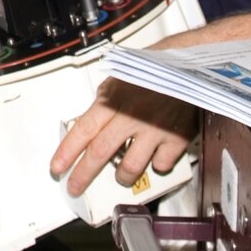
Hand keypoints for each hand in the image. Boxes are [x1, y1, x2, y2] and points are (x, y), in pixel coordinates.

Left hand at [51, 78, 196, 197]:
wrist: (192, 64)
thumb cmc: (156, 68)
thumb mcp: (121, 78)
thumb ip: (106, 102)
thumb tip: (92, 123)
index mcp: (113, 99)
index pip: (82, 130)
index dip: (67, 152)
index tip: (57, 167)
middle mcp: (131, 115)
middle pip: (100, 152)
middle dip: (83, 175)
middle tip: (75, 187)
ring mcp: (154, 128)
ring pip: (130, 167)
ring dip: (122, 176)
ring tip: (121, 176)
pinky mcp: (177, 138)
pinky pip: (161, 165)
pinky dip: (157, 165)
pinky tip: (156, 157)